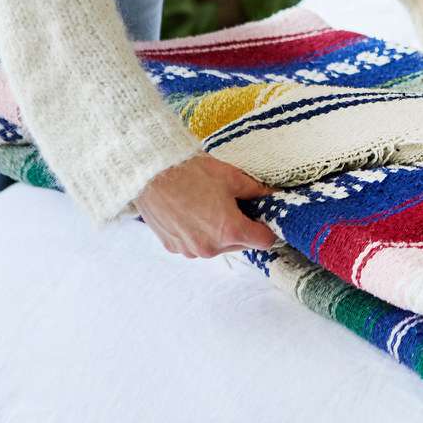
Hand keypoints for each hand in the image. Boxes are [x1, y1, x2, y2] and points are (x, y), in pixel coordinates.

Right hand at [134, 153, 276, 257]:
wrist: (150, 173)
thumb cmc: (192, 172)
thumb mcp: (232, 177)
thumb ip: (256, 190)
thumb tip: (272, 195)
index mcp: (231, 231)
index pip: (264, 241)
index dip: (267, 227)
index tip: (262, 216)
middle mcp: (211, 248)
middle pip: (241, 245)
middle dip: (242, 228)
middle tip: (234, 206)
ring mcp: (190, 250)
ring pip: (217, 247)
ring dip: (219, 233)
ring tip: (208, 208)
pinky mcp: (172, 247)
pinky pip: (194, 245)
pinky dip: (198, 234)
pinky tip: (191, 213)